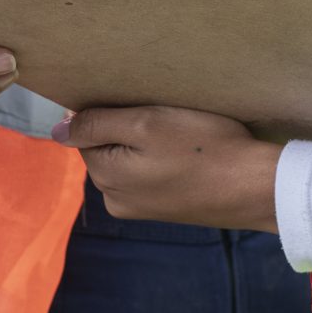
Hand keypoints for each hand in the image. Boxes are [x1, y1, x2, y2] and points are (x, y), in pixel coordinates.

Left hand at [59, 106, 282, 230]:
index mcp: (105, 177)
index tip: (144, 102)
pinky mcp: (166, 209)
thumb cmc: (203, 148)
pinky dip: (163, 159)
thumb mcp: (146, 124)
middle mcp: (115, 198)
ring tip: (181, 131)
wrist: (255, 187)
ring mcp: (141, 208)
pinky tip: (188, 151)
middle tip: (166, 113)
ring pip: (129, 160)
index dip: (112, 110)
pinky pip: (150, 174)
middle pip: (107, 147)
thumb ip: (97, 124)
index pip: (87, 132)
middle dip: (128, 128)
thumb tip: (56, 129)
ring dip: (147, 143)